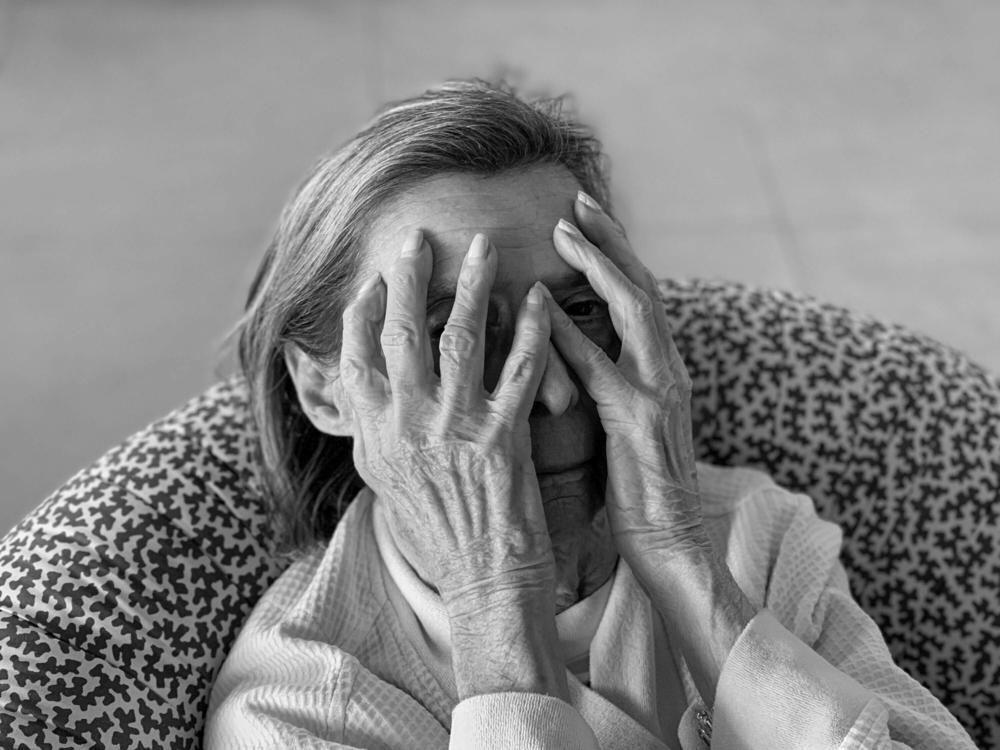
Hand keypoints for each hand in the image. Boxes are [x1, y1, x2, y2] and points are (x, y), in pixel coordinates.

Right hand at [339, 230, 553, 612]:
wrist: (483, 581)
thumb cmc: (437, 531)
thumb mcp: (386, 482)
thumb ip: (372, 428)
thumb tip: (356, 382)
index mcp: (374, 435)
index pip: (356, 356)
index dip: (364, 311)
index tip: (376, 278)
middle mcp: (407, 426)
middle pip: (404, 333)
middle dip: (411, 278)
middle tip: (420, 237)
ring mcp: (455, 430)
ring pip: (461, 338)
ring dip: (473, 286)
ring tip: (485, 248)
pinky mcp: (504, 438)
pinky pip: (520, 369)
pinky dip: (531, 330)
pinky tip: (538, 300)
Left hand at [544, 194, 710, 573]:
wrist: (668, 540)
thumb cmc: (637, 484)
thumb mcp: (626, 420)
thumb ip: (608, 377)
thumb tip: (571, 343)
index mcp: (663, 367)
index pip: (640, 294)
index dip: (613, 252)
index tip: (582, 216)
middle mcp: (668, 368)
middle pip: (642, 285)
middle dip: (610, 238)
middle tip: (576, 200)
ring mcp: (658, 392)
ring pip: (635, 310)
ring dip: (599, 266)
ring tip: (563, 232)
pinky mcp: (637, 422)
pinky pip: (601, 368)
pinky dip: (572, 336)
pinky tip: (542, 310)